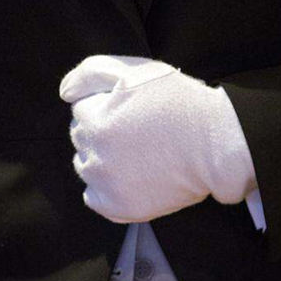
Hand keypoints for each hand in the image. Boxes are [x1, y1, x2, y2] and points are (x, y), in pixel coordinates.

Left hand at [59, 55, 256, 222]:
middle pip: (81, 137)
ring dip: (101, 155)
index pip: (80, 108)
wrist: (216, 144)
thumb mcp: (136, 70)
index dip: (106, 102)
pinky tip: (128, 172)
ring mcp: (108, 187)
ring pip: (86, 165)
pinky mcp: (122, 209)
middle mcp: (96, 159)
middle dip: (100, 127)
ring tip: (135, 148)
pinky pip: (93, 198)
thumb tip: (65, 92)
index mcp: (95, 123)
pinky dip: (104, 187)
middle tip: (136, 125)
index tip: (131, 105)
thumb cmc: (179, 102)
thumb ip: (91, 72)